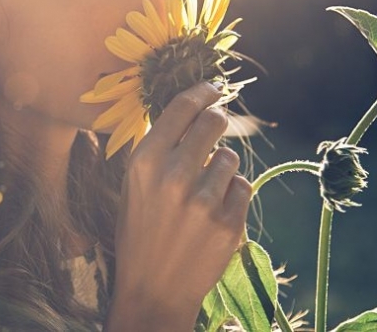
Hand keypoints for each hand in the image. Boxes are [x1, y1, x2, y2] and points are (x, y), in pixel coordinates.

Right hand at [104, 82, 251, 331]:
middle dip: (218, 121)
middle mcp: (174, 176)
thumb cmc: (140, 231)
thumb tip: (188, 108)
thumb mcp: (134, 184)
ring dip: (222, 167)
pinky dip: (232, 195)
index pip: (183, 107)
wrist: (153, 289)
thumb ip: (158, 147)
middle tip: (215, 128)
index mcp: (145, 161)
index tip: (213, 87)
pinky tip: (213, 213)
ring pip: (230, 157)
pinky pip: (243, 186)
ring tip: (203, 192)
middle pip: (214, 122)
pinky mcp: (229, 222)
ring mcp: (204, 200)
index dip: (202, 91)